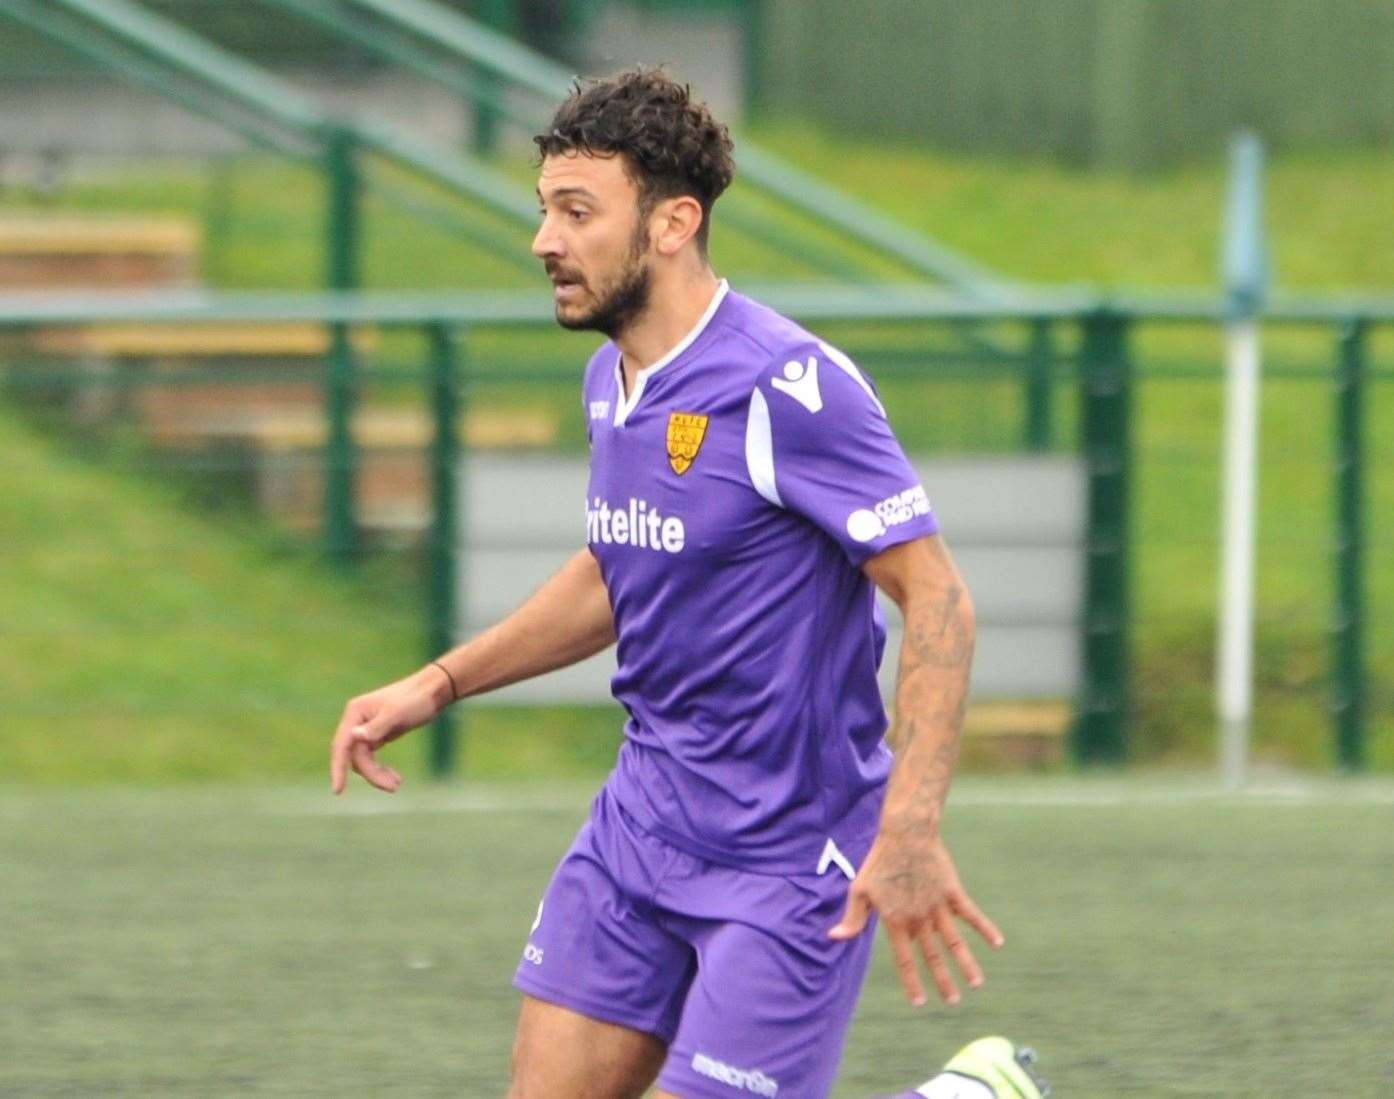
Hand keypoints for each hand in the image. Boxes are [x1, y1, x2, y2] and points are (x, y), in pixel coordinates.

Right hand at [328, 666, 450, 793]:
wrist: (433, 692)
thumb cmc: (416, 699)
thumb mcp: (397, 713)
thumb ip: (376, 726)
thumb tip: (353, 736)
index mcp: (355, 712)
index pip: (341, 745)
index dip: (337, 768)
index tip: (338, 791)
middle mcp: (356, 721)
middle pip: (355, 756)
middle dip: (371, 774)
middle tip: (393, 787)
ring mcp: (366, 729)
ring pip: (363, 760)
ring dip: (377, 775)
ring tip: (397, 785)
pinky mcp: (377, 736)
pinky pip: (371, 759)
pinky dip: (380, 770)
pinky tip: (395, 778)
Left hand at [828, 833, 1001, 1006]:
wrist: (905, 834)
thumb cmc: (878, 861)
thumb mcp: (859, 890)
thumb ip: (852, 918)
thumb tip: (833, 938)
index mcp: (896, 922)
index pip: (905, 961)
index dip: (912, 983)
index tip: (920, 1003)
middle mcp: (919, 919)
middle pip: (933, 957)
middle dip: (943, 982)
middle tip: (953, 1002)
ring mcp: (938, 906)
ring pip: (954, 942)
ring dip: (966, 964)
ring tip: (977, 984)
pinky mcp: (952, 892)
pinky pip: (971, 914)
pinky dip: (985, 928)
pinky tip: (998, 943)